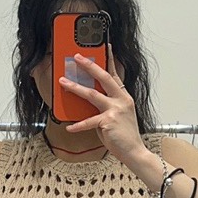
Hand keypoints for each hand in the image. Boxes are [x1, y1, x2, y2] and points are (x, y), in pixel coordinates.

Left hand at [58, 43, 144, 167]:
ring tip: (63, 82)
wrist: (134, 152)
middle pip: (103, 78)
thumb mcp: (118, 116)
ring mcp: (115, 110)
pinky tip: (69, 127)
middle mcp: (121, 100)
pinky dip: (78, 125)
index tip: (105, 46)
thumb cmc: (124, 136)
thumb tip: (88, 100)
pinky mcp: (108, 122)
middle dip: (89, 66)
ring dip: (75, 87)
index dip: (110, 60)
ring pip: (92, 94)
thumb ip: (106, 106)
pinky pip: (88, 121)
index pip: (115, 75)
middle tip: (76, 57)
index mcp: (124, 97)